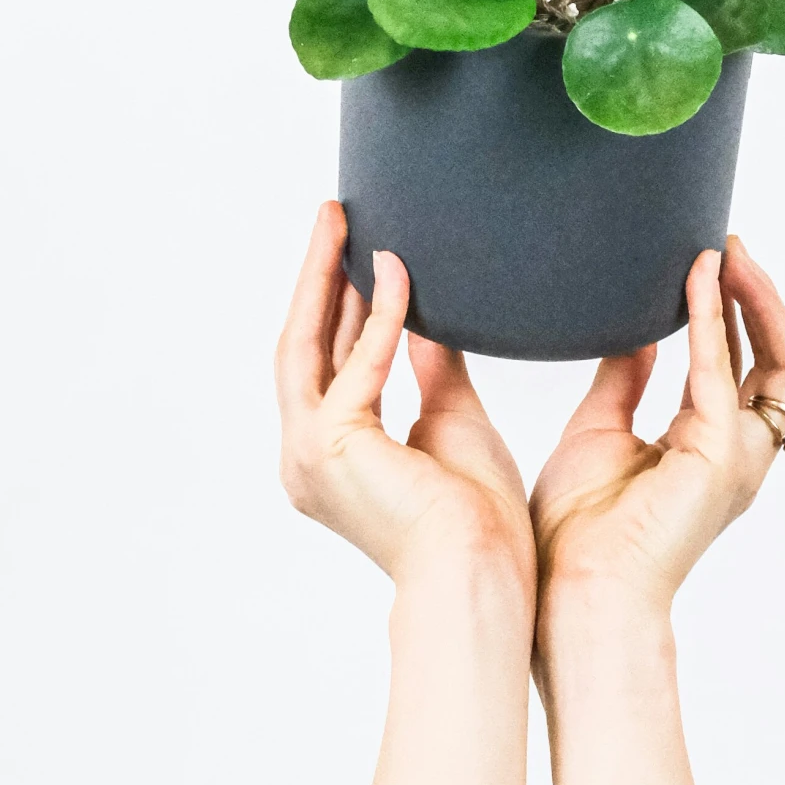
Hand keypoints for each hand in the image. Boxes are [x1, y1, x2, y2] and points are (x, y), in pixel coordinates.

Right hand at [275, 201, 534, 598]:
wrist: (483, 570)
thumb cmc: (477, 515)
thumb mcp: (450, 416)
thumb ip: (429, 365)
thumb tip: (426, 315)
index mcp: (329, 455)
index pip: (324, 360)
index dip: (333, 300)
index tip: (351, 247)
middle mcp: (304, 455)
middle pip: (301, 344)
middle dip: (316, 274)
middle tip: (332, 213)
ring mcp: (309, 453)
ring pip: (308, 344)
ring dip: (327, 276)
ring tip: (341, 220)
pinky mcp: (332, 444)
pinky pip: (357, 362)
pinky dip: (380, 313)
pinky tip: (397, 269)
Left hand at [530, 236, 784, 628]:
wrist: (572, 595)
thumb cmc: (575, 534)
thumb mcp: (599, 431)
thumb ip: (624, 381)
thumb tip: (633, 332)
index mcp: (708, 449)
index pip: (741, 366)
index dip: (734, 312)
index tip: (710, 260)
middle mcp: (737, 453)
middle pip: (780, 363)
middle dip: (761, 299)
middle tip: (728, 244)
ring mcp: (738, 458)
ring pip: (783, 366)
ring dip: (757, 301)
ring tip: (727, 250)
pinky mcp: (719, 458)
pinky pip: (722, 372)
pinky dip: (713, 319)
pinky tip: (696, 279)